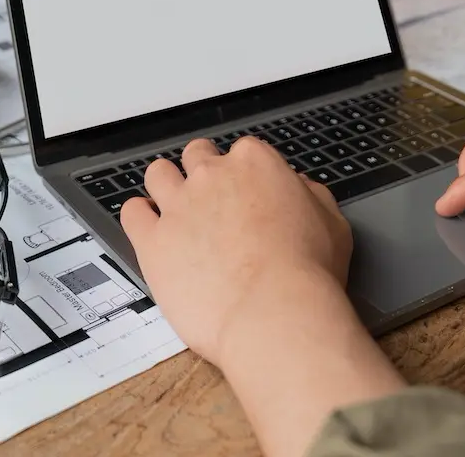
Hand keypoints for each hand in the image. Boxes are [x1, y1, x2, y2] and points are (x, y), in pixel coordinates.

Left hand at [121, 138, 404, 456]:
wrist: (275, 313)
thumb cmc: (308, 274)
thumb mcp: (332, 224)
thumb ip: (310, 196)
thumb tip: (298, 188)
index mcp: (255, 163)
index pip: (242, 152)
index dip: (244, 173)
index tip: (248, 193)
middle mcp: (212, 176)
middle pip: (196, 156)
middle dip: (202, 172)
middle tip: (211, 200)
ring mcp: (178, 206)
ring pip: (158, 174)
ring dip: (166, 186)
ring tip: (174, 209)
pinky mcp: (152, 241)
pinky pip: (131, 213)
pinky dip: (138, 216)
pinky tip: (148, 228)